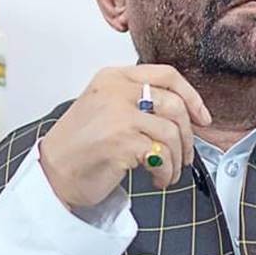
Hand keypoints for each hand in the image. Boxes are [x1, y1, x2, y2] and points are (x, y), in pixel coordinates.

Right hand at [37, 64, 211, 210]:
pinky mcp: (122, 141)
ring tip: (168, 172)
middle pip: (175, 105)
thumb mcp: (106, 107)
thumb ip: (138, 101)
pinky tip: (157, 179)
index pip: (167, 75)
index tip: (202, 118)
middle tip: (185, 155)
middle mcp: (116, 91)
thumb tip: (185, 113)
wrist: (53, 173)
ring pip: (171, 132)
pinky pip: (162, 155)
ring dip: (177, 158)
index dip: (192, 97)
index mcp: (114, 77)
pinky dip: (166, 172)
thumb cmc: (80, 146)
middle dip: (188, 136)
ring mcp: (118, 115)